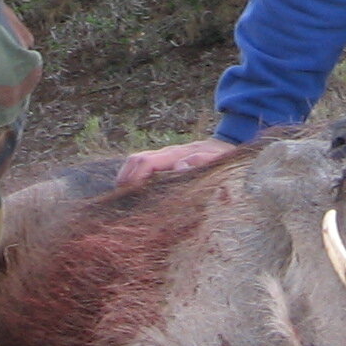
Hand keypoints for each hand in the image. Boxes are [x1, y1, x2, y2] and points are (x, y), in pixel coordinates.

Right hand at [117, 137, 232, 187]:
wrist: (226, 145)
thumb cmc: (222, 158)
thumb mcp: (217, 161)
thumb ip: (202, 162)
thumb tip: (179, 166)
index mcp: (177, 155)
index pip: (147, 162)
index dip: (135, 177)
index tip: (129, 194)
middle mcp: (168, 154)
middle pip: (136, 160)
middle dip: (125, 178)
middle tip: (119, 200)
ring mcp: (165, 156)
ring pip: (136, 161)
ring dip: (126, 176)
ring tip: (122, 197)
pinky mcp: (164, 160)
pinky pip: (142, 164)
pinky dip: (132, 176)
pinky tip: (131, 191)